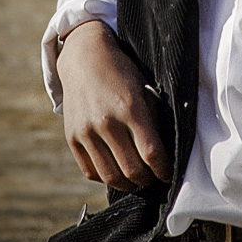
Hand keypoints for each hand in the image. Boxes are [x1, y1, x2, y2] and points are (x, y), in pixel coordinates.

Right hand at [56, 20, 173, 191]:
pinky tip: (116, 172)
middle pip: (132, 170)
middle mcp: (107, 121)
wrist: (85, 57)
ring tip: (137, 180)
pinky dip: (106, 178)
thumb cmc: (121, 72)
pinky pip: (90, 171)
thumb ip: (153, 120)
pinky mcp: (72, 137)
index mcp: (130, 107)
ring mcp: (87, 131)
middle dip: (148, 179)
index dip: (164, 169)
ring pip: (111, 176)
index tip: (169, 173)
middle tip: (155, 177)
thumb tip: (165, 151)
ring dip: (128, 185)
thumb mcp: (143, 89)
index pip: (152, 153)